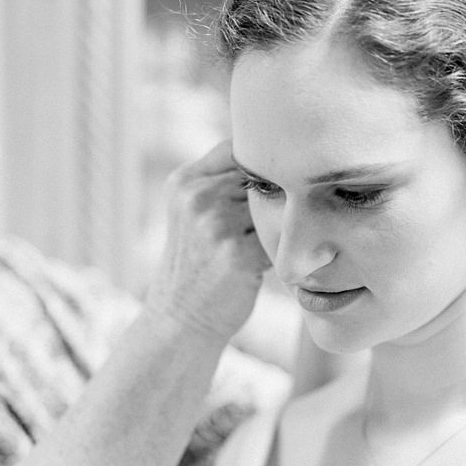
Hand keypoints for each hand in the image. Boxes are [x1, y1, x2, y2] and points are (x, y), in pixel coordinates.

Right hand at [144, 140, 271, 342]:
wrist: (181, 316)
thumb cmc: (197, 262)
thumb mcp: (192, 212)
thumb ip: (222, 181)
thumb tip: (281, 153)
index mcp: (185, 181)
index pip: (238, 149)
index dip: (262, 165)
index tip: (273, 182)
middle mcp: (197, 197)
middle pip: (261, 177)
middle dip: (276, 196)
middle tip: (281, 219)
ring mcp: (216, 225)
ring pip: (274, 206)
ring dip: (284, 223)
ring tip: (277, 241)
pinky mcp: (237, 254)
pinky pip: (280, 237)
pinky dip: (284, 248)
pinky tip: (275, 260)